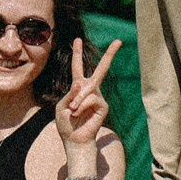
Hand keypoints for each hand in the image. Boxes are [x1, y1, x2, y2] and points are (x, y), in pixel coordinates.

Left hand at [54, 37, 122, 153]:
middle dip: (110, 55)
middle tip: (119, 41)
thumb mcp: (61, 106)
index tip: (77, 40)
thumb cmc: (66, 124)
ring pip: (89, 88)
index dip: (77, 54)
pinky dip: (82, 105)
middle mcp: (90, 90)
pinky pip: (92, 99)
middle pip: (101, 69)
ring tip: (73, 111)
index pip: (78, 67)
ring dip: (78, 99)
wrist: (74, 139)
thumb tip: (81, 83)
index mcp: (78, 88)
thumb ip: (70, 93)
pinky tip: (79, 114)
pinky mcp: (103, 106)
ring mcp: (98, 97)